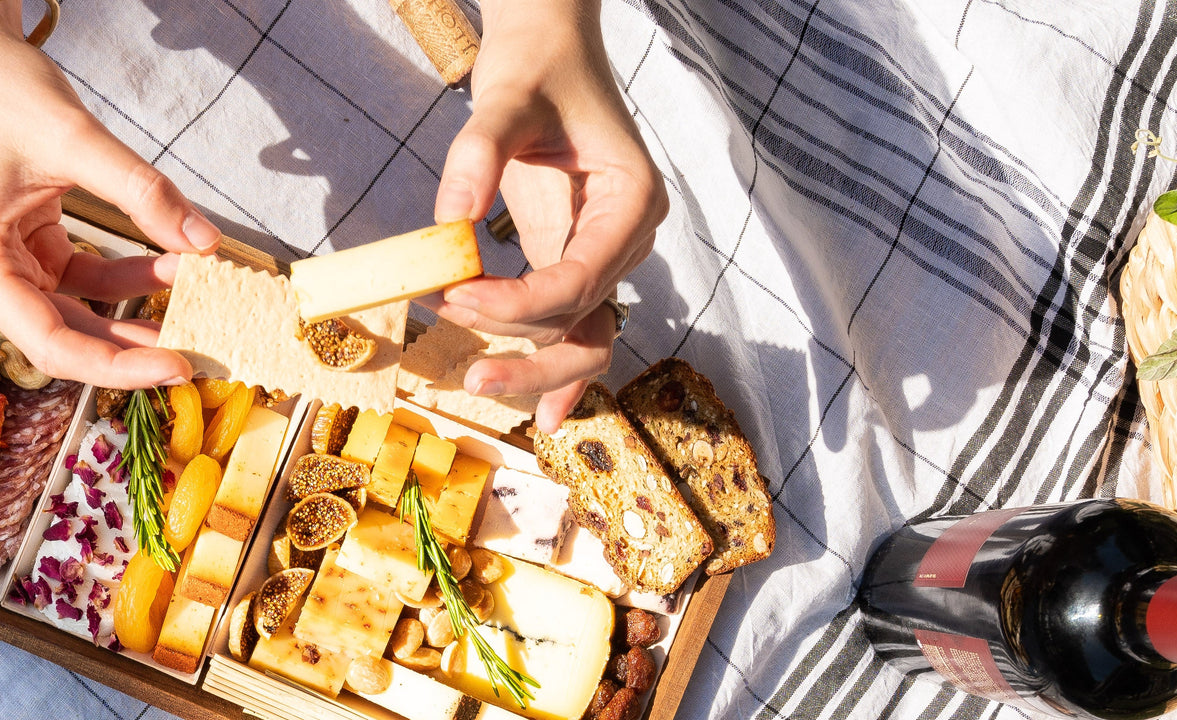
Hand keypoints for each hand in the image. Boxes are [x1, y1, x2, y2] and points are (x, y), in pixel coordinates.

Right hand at [0, 11, 220, 389]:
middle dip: (138, 347)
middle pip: (69, 336)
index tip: (174, 366)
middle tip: (203, 352)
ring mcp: (17, 262)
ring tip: (200, 308)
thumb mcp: (71, 137)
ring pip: (83, 311)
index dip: (114, 366)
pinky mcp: (40, 246)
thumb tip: (204, 240)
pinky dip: (135, 276)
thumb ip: (139, 189)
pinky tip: (178, 266)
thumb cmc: (2, 91)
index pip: (50, 341)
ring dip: (141, 312)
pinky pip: (91, 277)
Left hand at [426, 0, 666, 432]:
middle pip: (588, 322)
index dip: (520, 303)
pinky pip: (576, 324)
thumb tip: (451, 218)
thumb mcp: (506, 99)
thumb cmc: (539, 67)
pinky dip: (559, 367)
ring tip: (475, 378)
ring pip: (586, 336)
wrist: (550, 50)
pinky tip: (545, 413)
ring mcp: (606, 251)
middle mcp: (629, 236)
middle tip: (464, 364)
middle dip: (526, 351)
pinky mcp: (576, 256)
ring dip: (535, 366)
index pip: (582, 278)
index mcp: (632, 200)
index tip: (456, 295)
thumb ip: (479, 153)